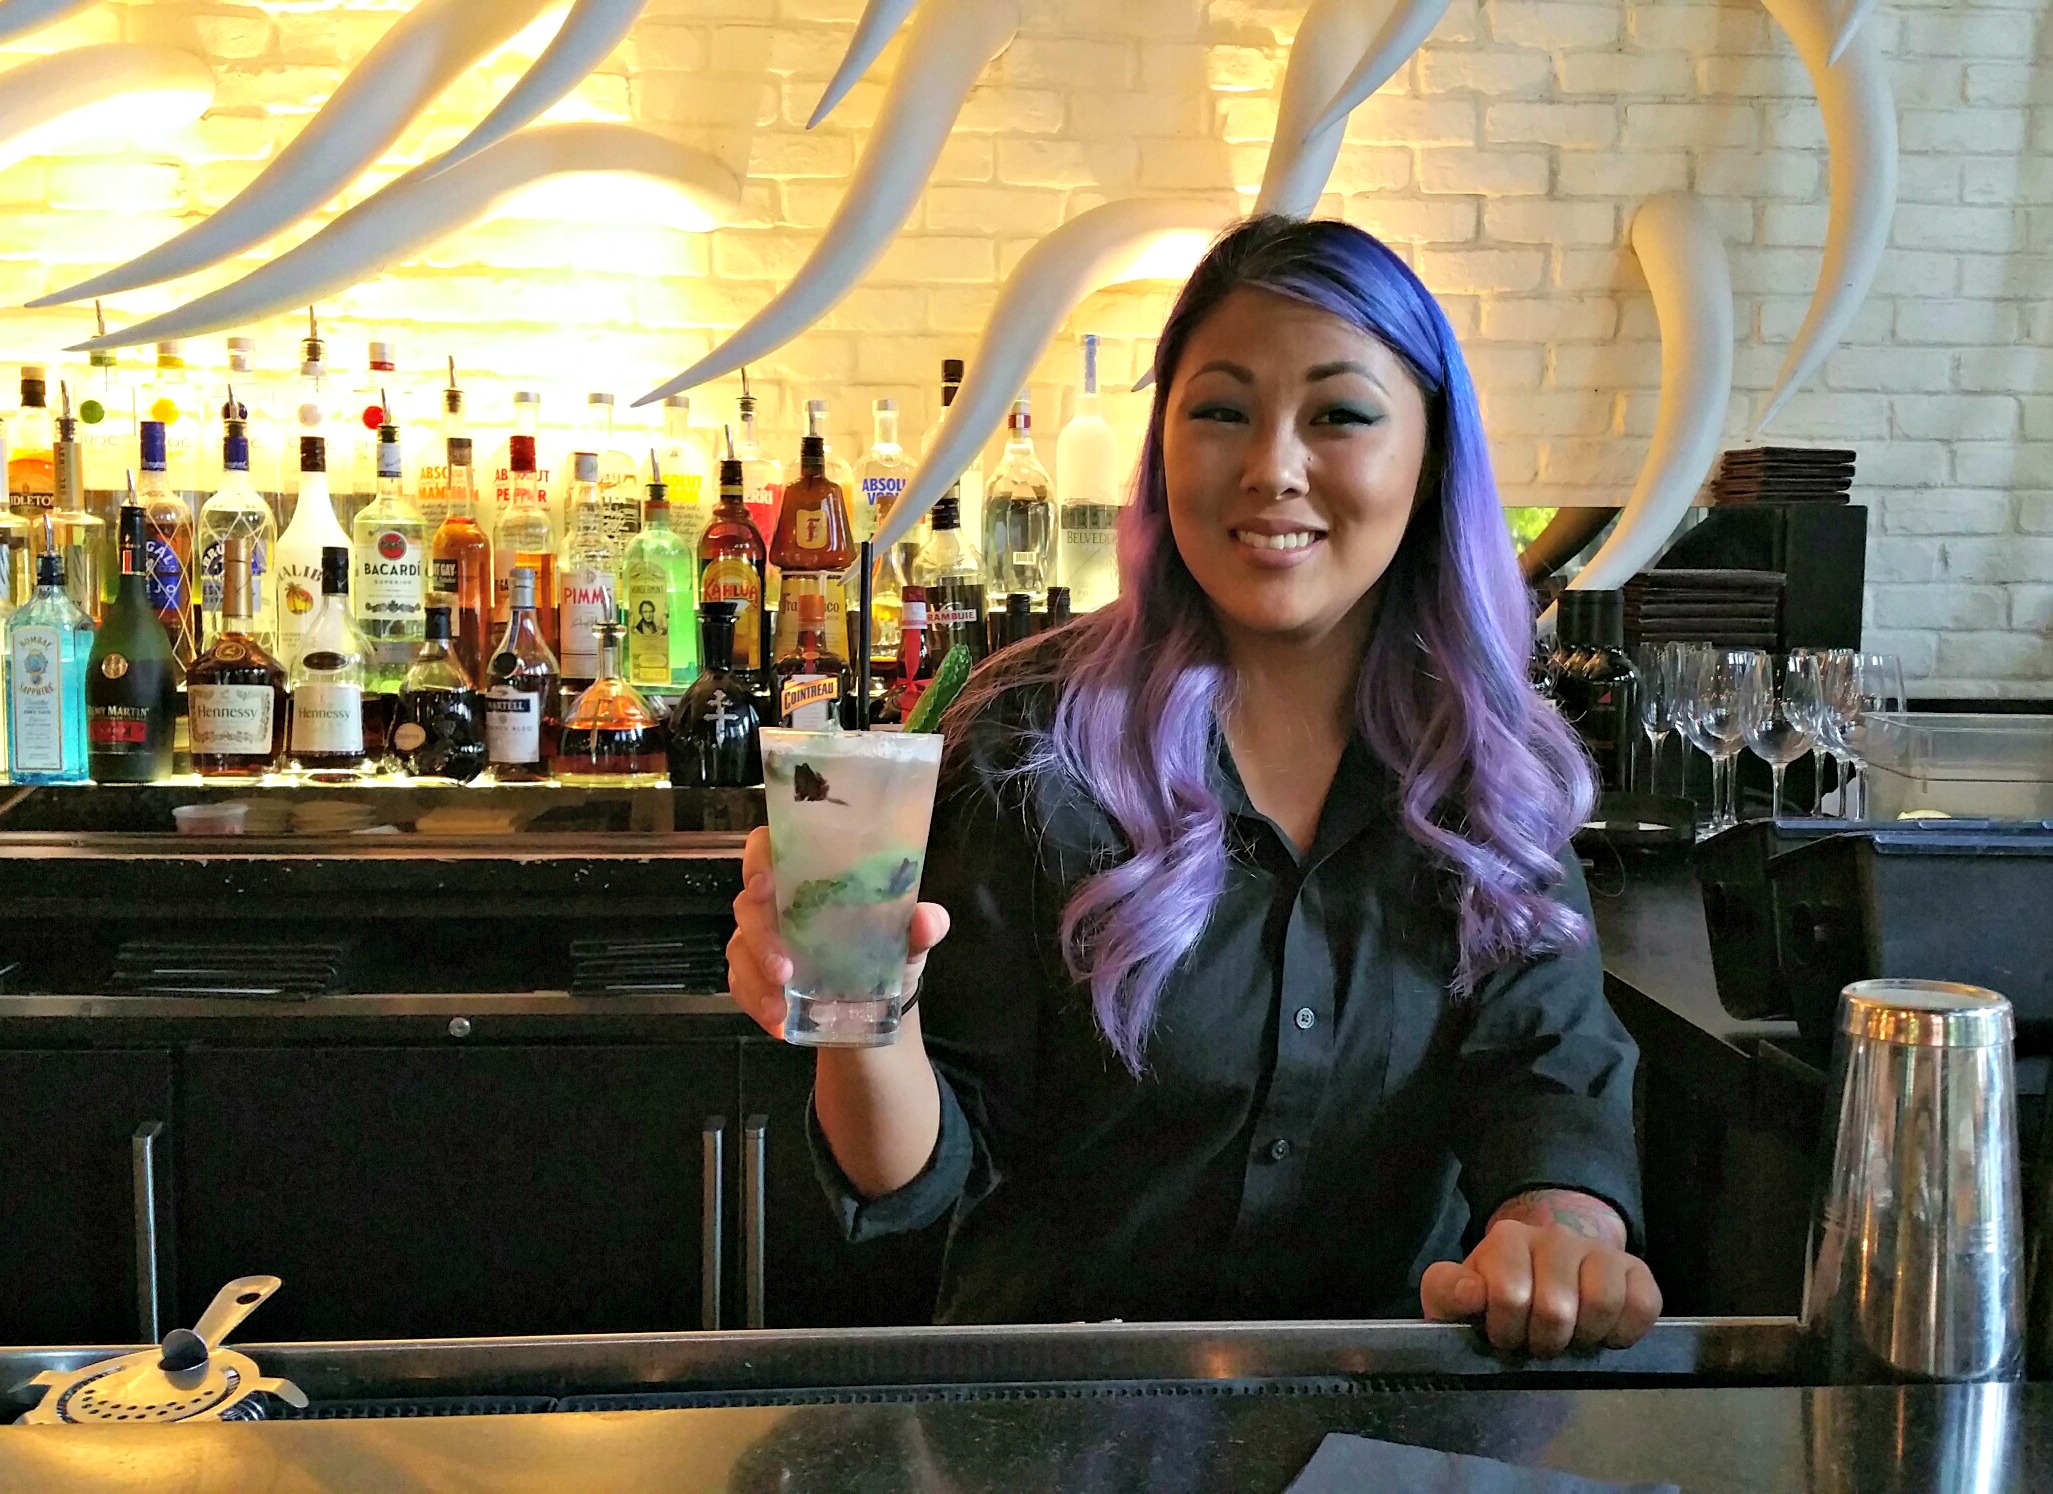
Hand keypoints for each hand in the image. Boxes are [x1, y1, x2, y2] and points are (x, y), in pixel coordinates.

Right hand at [725, 825, 951, 1039]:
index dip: (758, 860)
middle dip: (761, 937)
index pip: (770, 847)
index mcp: (810, 875)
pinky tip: (778, 1022)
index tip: (767, 884)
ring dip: (756, 978)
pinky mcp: (752, 974)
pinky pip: (739, 984)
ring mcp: (759, 939)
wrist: (874, 1005)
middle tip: (785, 970)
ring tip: (782, 1008)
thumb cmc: (885, 951)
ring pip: (739, 947)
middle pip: (748, 903)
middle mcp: (778, 902)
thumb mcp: (909, 940)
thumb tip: (928, 921)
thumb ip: (922, 927)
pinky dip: (756, 1003)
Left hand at [1420, 1190, 1661, 1356]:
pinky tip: (1603, 1335)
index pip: (1509, 1295)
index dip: (1505, 1330)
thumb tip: (1471, 1293)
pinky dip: (1625, 1332)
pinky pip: (1644, 1305)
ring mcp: (1599, 1250)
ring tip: (1569, 1338)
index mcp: (1508, 1238)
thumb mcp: (1454, 1295)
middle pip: (1557, 1308)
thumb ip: (1446, 1291)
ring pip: (1603, 1303)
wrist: (1541, 1277)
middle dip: (1544, 1341)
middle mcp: (1556, 1235)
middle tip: (1537, 1342)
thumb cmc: (1493, 1296)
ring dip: (1585, 1337)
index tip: (1504, 1335)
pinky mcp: (1636, 1269)